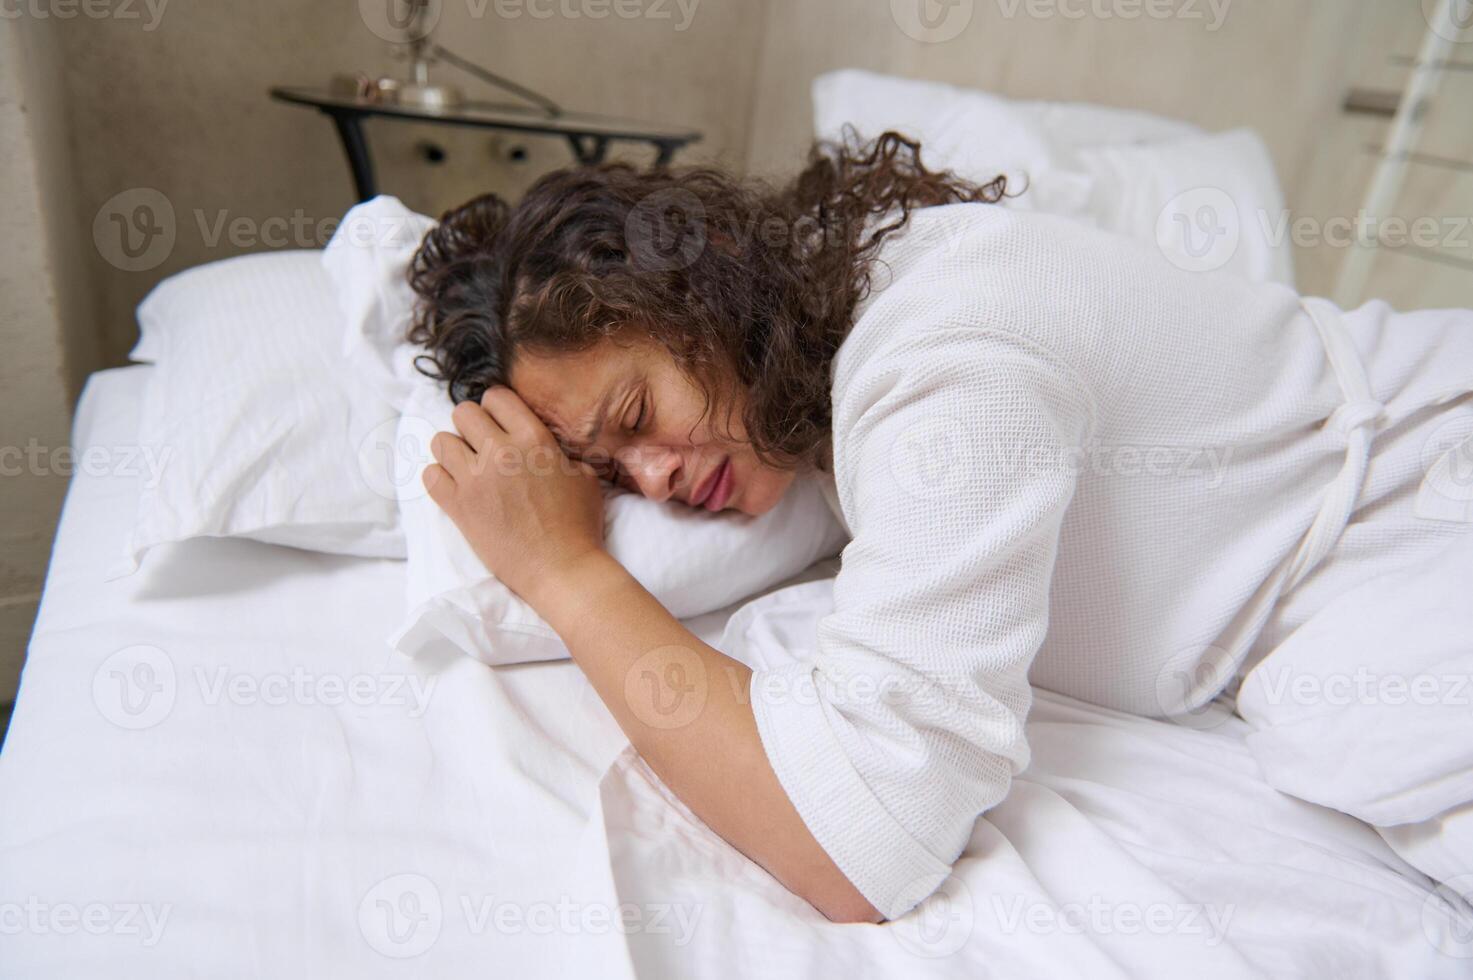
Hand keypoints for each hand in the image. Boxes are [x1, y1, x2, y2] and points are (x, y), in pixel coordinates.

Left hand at [424, 386, 605, 601]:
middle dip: (471, 427)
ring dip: (452, 452)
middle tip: (482, 447)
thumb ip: (559, 454)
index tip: (499, 424)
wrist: (562, 569)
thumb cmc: (579, 525)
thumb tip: (547, 449)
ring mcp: (475, 479)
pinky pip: (429, 475)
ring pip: (440, 441)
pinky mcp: (458, 506)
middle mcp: (501, 452)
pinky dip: (440, 479)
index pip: (496, 396)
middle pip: (462, 413)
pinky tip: (456, 489)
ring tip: (467, 468)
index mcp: (534, 439)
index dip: (496, 409)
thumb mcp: (583, 477)